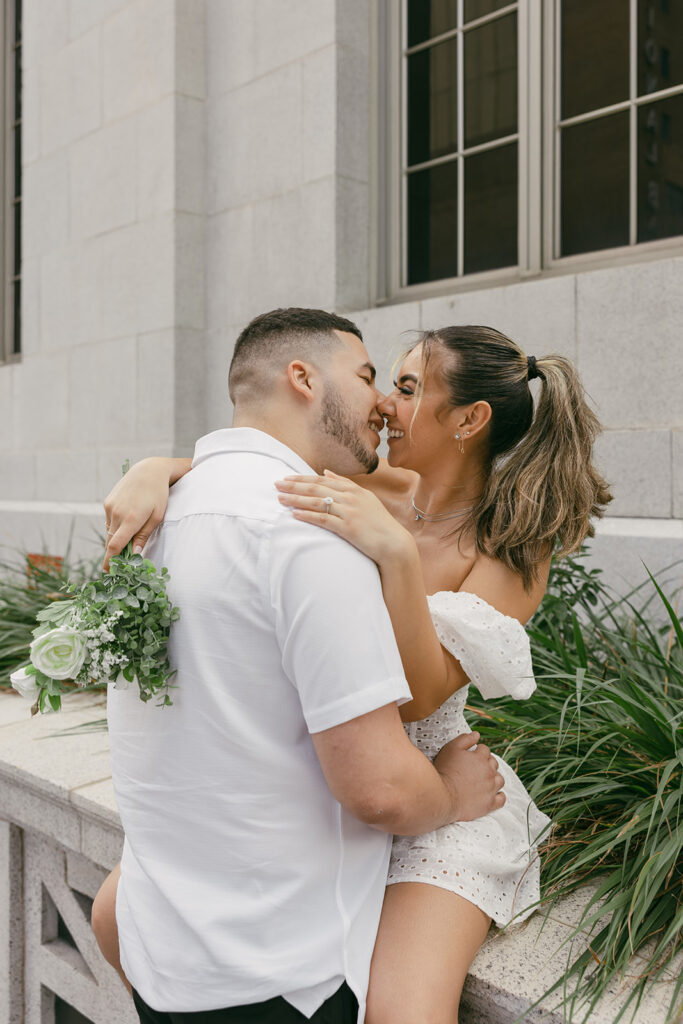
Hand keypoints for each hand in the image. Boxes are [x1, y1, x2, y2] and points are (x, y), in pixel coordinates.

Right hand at [103, 458, 172, 569]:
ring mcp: (110, 507)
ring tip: (131, 534)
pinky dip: (115, 526)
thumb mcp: (157, 517)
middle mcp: (117, 513)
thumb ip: (144, 536)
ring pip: (110, 531)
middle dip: (115, 553)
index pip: (115, 546)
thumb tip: (135, 553)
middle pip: (111, 541)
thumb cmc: (158, 495)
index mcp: (131, 519)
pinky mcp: (107, 502)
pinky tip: (127, 520)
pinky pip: (109, 521)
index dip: (111, 562)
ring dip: (117, 538)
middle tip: (121, 562)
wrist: (148, 471)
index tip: (109, 573)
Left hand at [274, 471, 412, 565]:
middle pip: (316, 488)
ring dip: (296, 500)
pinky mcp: (348, 527)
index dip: (302, 478)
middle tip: (276, 484)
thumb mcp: (365, 498)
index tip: (286, 478)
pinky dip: (308, 515)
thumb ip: (345, 484)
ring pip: (317, 502)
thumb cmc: (379, 523)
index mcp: (354, 490)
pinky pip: (323, 519)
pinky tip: (295, 514)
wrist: (394, 543)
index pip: (322, 480)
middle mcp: (350, 498)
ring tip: (280, 499)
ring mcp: (349, 512)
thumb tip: (326, 472)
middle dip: (294, 486)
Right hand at [433, 732, 505, 820]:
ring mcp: (491, 789)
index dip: (478, 751)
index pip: (485, 749)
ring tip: (484, 780)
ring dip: (494, 777)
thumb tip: (476, 734)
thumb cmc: (445, 771)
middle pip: (494, 763)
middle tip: (475, 768)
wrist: (443, 796)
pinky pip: (501, 799)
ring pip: (500, 780)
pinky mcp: (490, 804)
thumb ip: (465, 739)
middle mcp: (489, 772)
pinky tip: (492, 794)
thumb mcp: (451, 749)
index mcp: (480, 758)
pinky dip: (499, 795)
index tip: (471, 755)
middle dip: (486, 763)